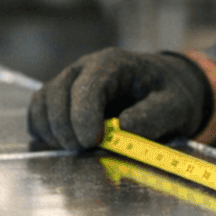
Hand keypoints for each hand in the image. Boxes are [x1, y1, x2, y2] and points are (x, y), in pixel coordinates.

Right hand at [28, 48, 213, 150]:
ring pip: (42, 103)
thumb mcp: (175, 105)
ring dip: (52, 131)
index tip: (92, 142)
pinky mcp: (62, 100)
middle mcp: (85, 68)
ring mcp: (70, 82)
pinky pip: (39, 112)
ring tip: (76, 151)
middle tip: (84, 151)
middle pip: (57, 93)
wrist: (169, 87)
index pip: (87, 85)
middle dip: (66, 127)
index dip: (83, 115)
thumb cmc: (172, 94)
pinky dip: (44, 131)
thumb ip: (153, 116)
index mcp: (113, 64)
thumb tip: (122, 128)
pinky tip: (64, 146)